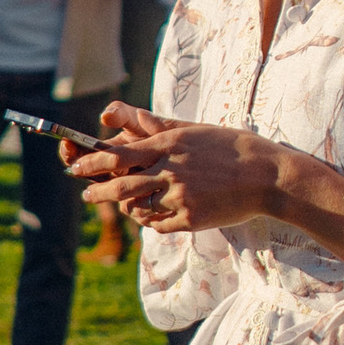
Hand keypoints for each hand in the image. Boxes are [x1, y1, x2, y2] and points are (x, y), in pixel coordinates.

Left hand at [63, 106, 285, 235]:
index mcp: (170, 145)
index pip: (119, 154)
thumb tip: (131, 121)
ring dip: (124, 207)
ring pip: (138, 206)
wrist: (268, 176)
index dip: (92, 161)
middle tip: (86, 194)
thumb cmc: (234, 148)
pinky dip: (151, 221)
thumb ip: (160, 129)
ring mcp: (180, 197)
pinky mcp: (191, 219)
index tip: (76, 165)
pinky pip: (159, 224)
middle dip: (98, 190)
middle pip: (121, 183)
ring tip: (116, 206)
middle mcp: (171, 171)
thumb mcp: (196, 130)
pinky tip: (149, 216)